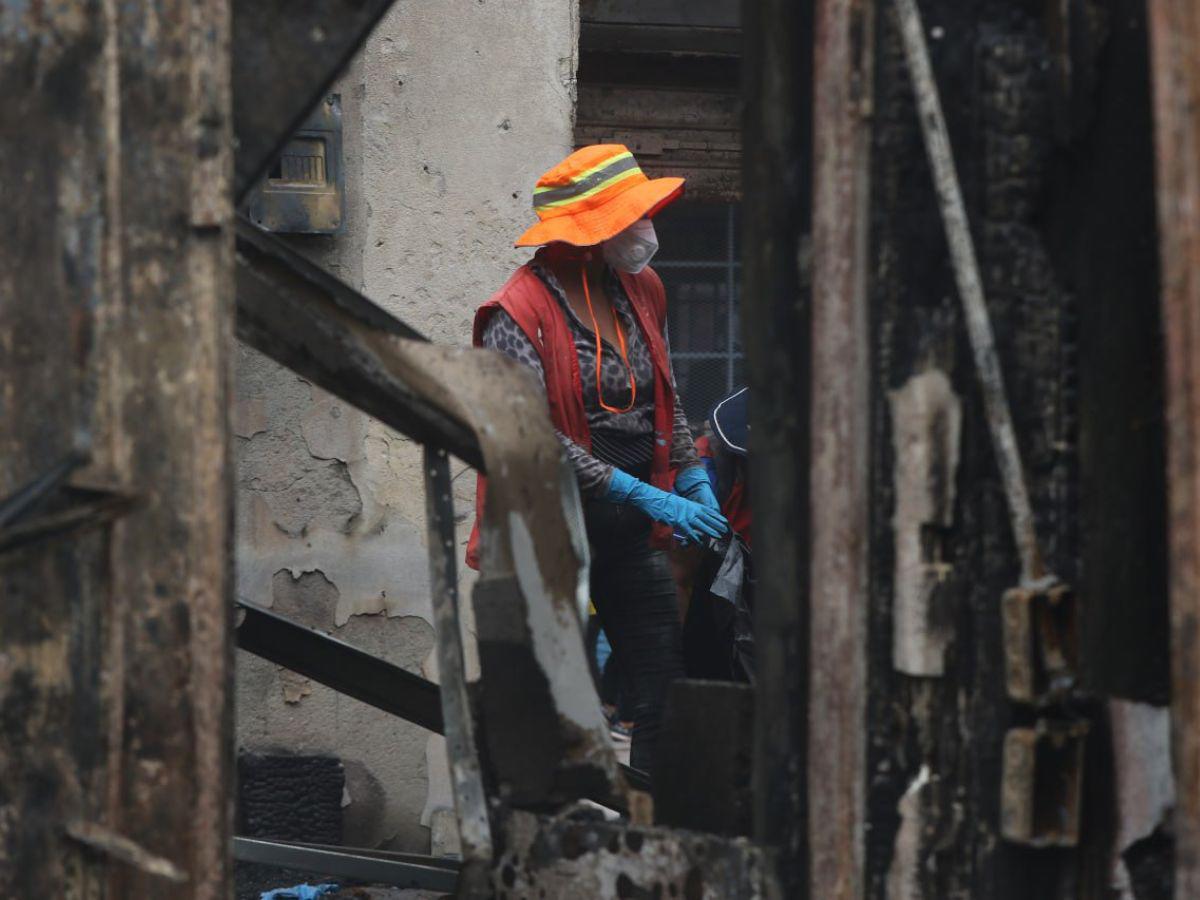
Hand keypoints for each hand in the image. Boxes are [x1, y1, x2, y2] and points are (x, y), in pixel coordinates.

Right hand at [606, 469, 727, 542]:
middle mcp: (690, 509)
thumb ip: (686, 508)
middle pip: (707, 517)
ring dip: (710, 530)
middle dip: (717, 523)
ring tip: (718, 535)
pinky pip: (689, 530)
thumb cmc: (664, 501)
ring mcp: (685, 515)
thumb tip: (691, 514)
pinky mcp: (678, 521)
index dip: (716, 516)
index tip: (724, 520)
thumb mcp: (678, 502)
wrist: (653, 499)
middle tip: (725, 529)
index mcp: (691, 504)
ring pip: (701, 524)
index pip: (707, 510)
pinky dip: (695, 536)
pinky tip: (700, 541)